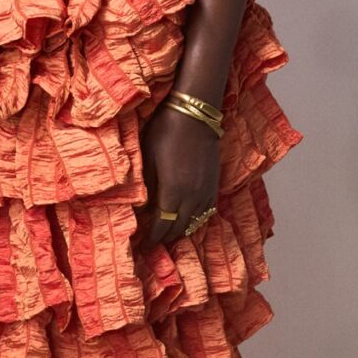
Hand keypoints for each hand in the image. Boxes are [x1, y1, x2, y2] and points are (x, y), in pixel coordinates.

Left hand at [134, 105, 221, 252]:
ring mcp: (206, 192)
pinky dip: (196, 220)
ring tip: (169, 233)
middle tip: (154, 241)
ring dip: (181, 230)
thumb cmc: (165, 132)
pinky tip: (187, 218)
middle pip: (179, 228)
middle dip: (166, 237)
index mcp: (173, 192)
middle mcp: (192, 197)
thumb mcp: (148, 158)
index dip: (153, 237)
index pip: (162, 225)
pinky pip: (207, 212)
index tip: (144, 243)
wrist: (195, 114)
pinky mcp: (214, 184)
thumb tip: (144, 208)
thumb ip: (148, 186)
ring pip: (195, 223)